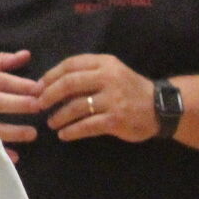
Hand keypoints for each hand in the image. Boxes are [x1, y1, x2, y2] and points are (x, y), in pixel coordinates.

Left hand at [39, 54, 156, 141]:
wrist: (159, 107)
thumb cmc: (129, 89)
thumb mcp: (111, 72)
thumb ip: (87, 74)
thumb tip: (52, 83)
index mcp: (104, 63)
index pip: (71, 64)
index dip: (50, 75)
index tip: (38, 87)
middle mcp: (108, 78)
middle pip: (69, 83)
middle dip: (49, 95)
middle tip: (38, 105)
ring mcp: (112, 99)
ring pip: (76, 106)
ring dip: (59, 116)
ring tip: (51, 123)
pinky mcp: (116, 119)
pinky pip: (87, 125)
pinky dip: (72, 131)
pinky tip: (64, 135)